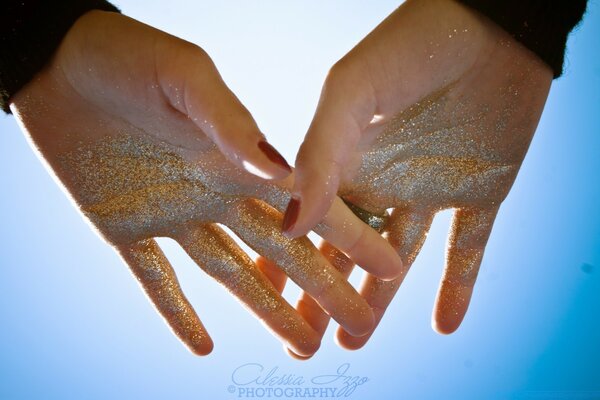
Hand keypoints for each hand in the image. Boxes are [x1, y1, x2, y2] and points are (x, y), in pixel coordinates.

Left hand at [10, 10, 403, 355]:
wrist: (57, 65)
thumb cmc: (125, 56)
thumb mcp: (182, 76)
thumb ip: (229, 122)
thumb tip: (280, 172)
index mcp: (235, 157)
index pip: (304, 204)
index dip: (347, 236)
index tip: (388, 265)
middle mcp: (216, 191)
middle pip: (279, 249)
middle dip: (321, 285)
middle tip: (359, 321)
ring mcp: (175, 214)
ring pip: (230, 273)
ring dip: (266, 309)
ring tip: (301, 343)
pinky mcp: (127, 229)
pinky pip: (156, 280)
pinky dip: (176, 314)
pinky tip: (202, 345)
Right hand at [282, 0, 552, 352]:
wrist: (491, 23)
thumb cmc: (413, 45)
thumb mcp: (353, 95)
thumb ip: (321, 154)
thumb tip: (292, 226)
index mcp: (346, 158)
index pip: (309, 222)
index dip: (286, 260)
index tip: (263, 299)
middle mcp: (382, 179)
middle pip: (346, 251)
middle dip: (324, 294)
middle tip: (304, 339)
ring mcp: (427, 189)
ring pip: (398, 260)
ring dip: (378, 303)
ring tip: (354, 343)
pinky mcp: (479, 193)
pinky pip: (467, 250)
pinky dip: (459, 288)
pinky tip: (445, 326)